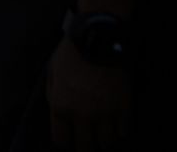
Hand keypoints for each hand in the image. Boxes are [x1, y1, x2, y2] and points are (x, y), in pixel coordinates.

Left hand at [47, 36, 131, 151]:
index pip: (62, 141)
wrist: (99, 37)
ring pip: (106, 143)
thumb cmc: (73, 51)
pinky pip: (124, 132)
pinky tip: (117, 121)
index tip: (71, 137)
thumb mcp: (53, 71)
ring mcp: (105, 113)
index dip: (66, 141)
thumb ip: (54, 95)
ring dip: (104, 138)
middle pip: (85, 147)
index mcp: (61, 106)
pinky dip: (120, 129)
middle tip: (88, 135)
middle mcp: (82, 115)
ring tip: (103, 130)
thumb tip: (57, 111)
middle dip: (85, 143)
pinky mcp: (124, 108)